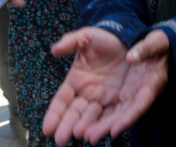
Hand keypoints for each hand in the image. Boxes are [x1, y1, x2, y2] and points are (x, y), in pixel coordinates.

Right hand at [43, 28, 168, 145]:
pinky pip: (113, 114)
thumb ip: (70, 42)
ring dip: (87, 127)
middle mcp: (87, 94)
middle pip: (74, 113)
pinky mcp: (120, 100)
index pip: (61, 100)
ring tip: (82, 135)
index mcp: (75, 81)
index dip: (54, 114)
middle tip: (61, 139)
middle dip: (67, 126)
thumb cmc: (104, 39)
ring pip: (92, 117)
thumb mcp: (86, 37)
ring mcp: (103, 99)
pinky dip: (107, 124)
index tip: (47, 128)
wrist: (128, 38)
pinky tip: (102, 132)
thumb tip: (54, 49)